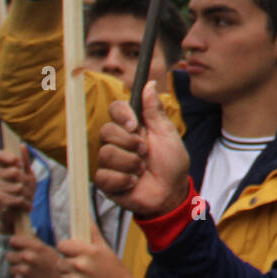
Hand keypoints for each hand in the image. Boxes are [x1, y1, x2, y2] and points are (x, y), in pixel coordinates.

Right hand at [0, 146, 34, 234]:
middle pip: (15, 172)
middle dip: (28, 183)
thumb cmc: (21, 192)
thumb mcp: (27, 175)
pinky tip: (26, 206)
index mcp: (2, 167)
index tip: (19, 164)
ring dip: (28, 195)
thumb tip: (22, 145)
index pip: (0, 155)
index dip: (9, 157)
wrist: (16, 214)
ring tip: (27, 199)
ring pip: (19, 187)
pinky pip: (16, 199)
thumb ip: (24, 161)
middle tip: (29, 189)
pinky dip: (25, 204)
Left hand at [8, 233, 64, 277]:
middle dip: (16, 258)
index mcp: (36, 247)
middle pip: (10, 255)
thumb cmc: (58, 267)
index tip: (18, 248)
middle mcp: (28, 257)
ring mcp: (23, 271)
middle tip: (25, 263)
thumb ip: (35, 246)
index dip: (16, 244)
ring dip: (18, 270)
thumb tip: (21, 241)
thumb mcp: (49, 251)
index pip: (14, 241)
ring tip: (29, 273)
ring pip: (11, 268)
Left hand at [59, 223, 148, 277]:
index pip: (62, 245)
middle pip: (60, 262)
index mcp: (89, 252)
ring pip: (62, 277)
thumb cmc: (116, 273)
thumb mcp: (107, 251)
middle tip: (81, 270)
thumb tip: (86, 215)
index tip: (72, 253)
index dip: (66, 249)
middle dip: (68, 265)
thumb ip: (93, 233)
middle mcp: (80, 266)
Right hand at [94, 81, 189, 217]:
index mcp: (133, 127)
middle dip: (130, 143)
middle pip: (107, 130)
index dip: (122, 115)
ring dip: (130, 163)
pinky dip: (123, 180)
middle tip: (145, 152)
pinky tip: (134, 182)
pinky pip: (103, 175)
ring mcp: (110, 161)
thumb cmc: (172, 163)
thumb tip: (149, 85)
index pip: (116, 109)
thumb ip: (154, 111)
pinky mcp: (106, 181)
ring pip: (106, 153)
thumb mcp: (167, 133)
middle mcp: (118, 141)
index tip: (135, 125)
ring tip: (142, 169)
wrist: (171, 193)